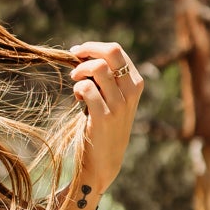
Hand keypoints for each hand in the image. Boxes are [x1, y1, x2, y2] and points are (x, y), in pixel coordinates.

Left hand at [62, 40, 143, 209]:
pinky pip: (87, 88)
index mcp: (136, 83)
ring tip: (75, 82)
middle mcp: (131, 92)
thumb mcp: (113, 99)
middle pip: (111, 52)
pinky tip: (77, 97)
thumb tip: (83, 53)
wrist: (104, 163)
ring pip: (98, 68)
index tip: (78, 52)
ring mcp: (120, 105)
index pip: (116, 51)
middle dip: (88, 50)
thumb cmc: (104, 127)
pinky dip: (78, 88)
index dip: (93, 47)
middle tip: (73, 58)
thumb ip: (106, 78)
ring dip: (80, 71)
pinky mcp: (104, 117)